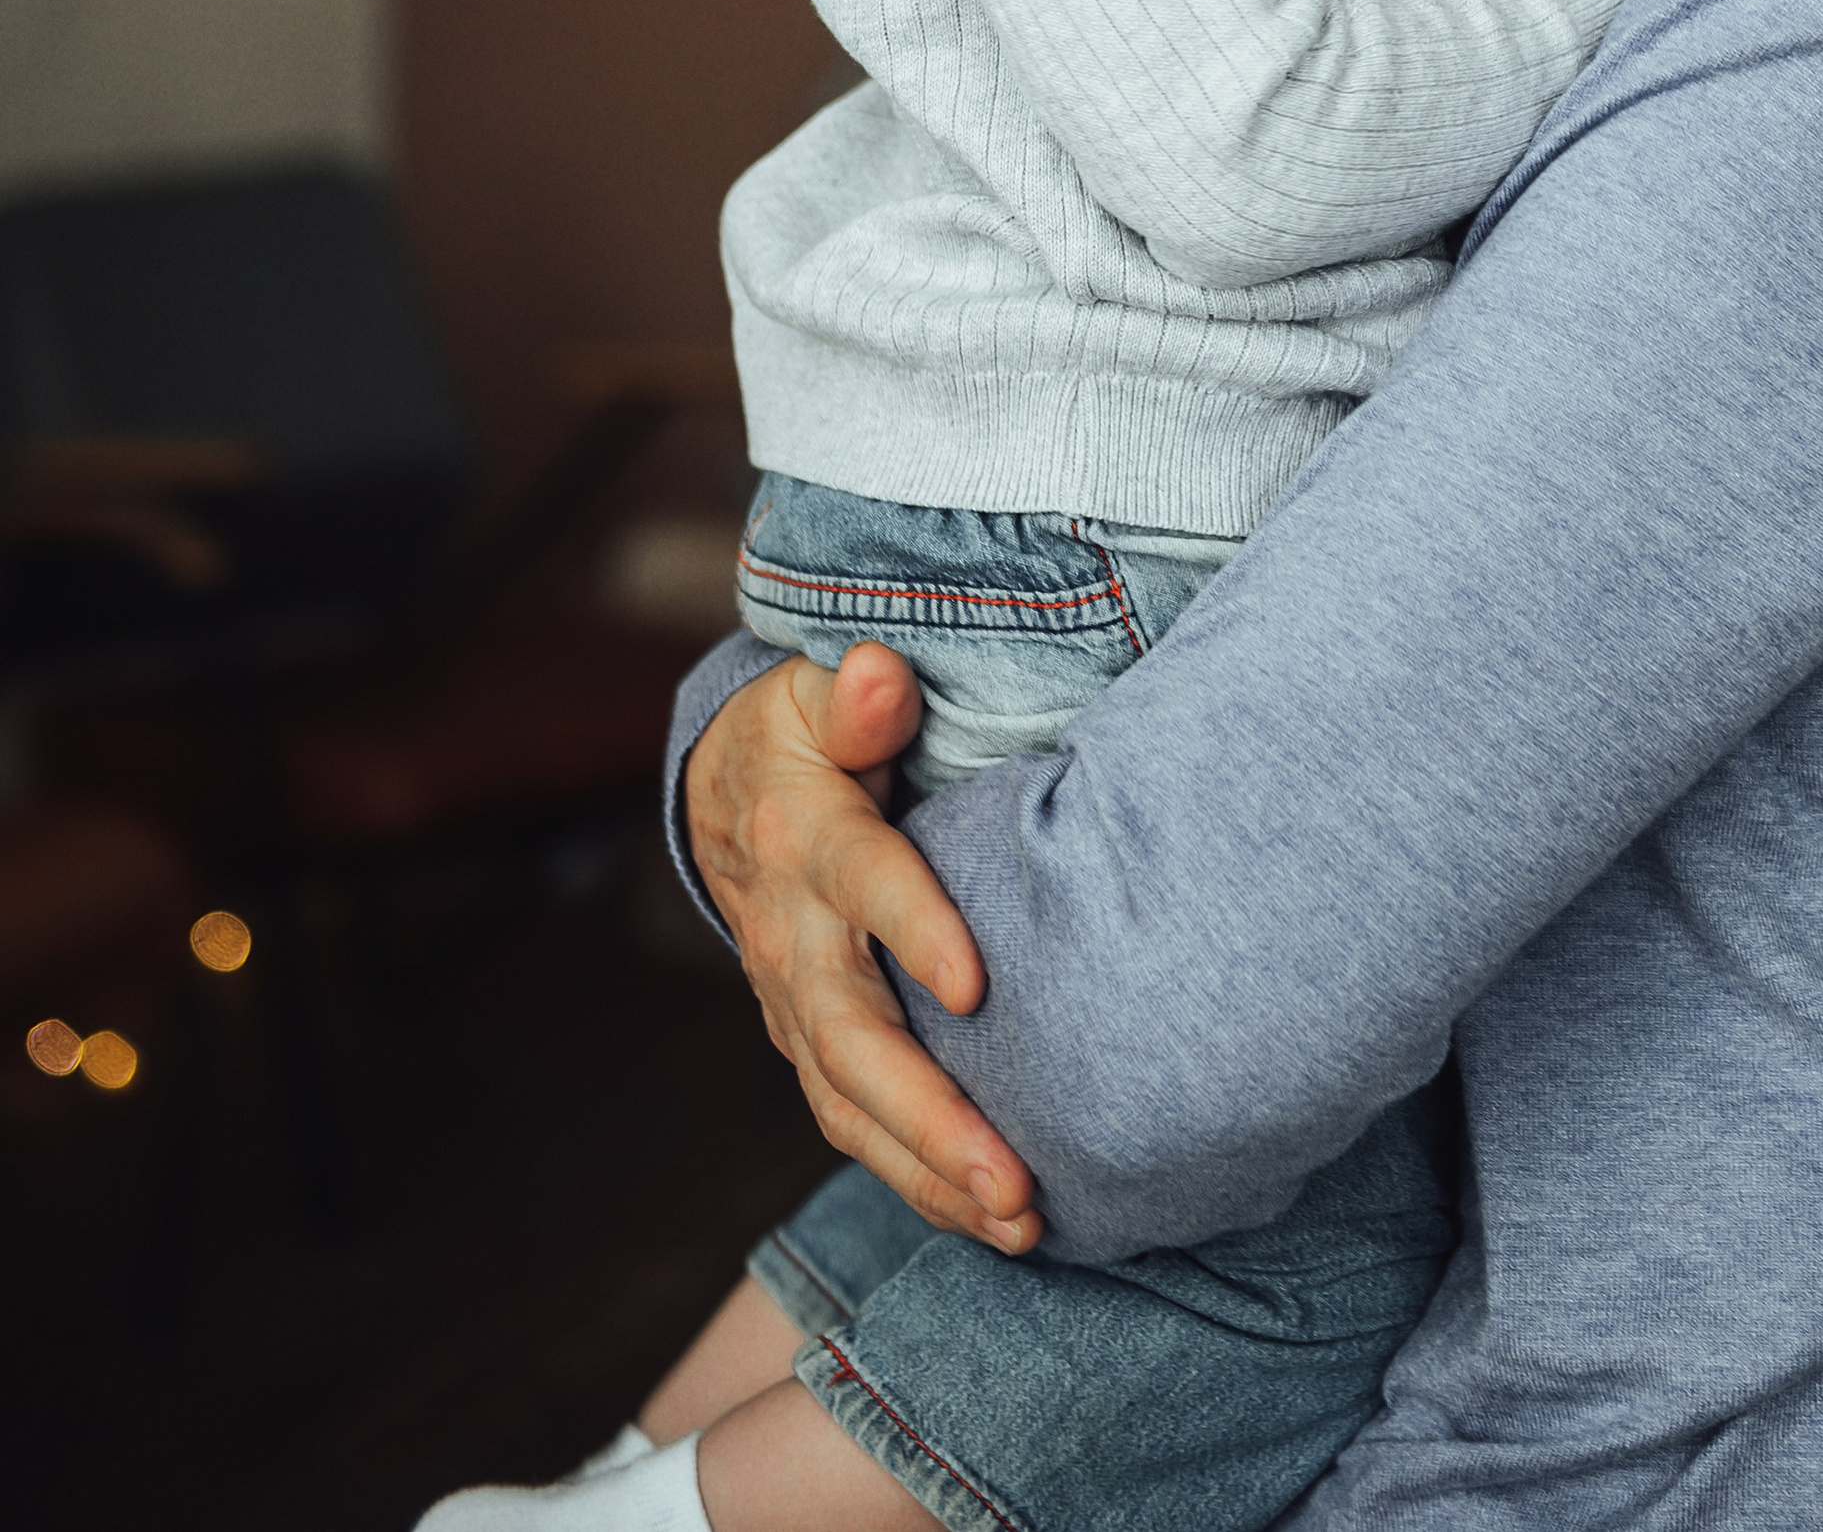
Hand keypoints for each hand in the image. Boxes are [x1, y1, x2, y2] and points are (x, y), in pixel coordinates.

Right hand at [686, 645, 1042, 1248]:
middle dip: (931, 1114)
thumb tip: (883, 676)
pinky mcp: (810, 1048)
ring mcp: (795, 1006)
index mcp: (806, 838)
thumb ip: (855, 693)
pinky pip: (859, 1128)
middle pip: (855, 1038)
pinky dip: (921, 1182)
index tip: (975, 985)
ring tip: (1021, 1219)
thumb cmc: (804, 732)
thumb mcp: (816, 691)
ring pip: (854, 1106)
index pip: (865, 883)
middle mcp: (794, 938)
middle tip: (1012, 1175)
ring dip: (933, 1172)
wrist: (728, 797)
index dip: (915, 928)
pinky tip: (995, 1220)